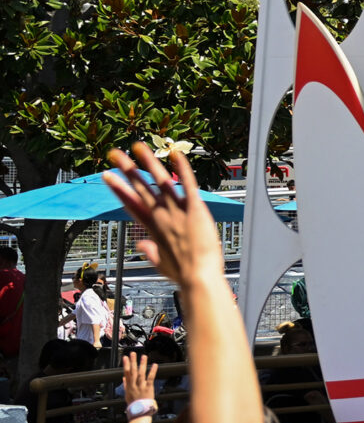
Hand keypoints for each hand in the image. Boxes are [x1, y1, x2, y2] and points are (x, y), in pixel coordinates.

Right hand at [102, 144, 222, 284]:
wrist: (197, 277)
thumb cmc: (182, 273)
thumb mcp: (160, 263)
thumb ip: (150, 251)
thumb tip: (141, 245)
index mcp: (152, 227)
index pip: (131, 203)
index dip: (119, 188)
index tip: (108, 177)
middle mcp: (160, 215)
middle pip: (140, 187)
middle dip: (127, 169)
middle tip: (114, 154)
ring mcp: (176, 211)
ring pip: (160, 180)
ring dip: (149, 162)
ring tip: (139, 146)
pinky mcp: (194, 208)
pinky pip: (187, 183)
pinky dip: (182, 168)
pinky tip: (176, 153)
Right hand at [121, 352, 156, 407]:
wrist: (139, 411)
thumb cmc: (134, 403)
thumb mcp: (127, 394)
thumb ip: (125, 385)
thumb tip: (123, 378)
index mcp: (129, 386)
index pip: (126, 373)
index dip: (126, 365)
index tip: (125, 357)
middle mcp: (134, 385)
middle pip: (133, 372)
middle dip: (132, 362)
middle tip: (132, 354)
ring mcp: (141, 386)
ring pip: (141, 374)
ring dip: (142, 364)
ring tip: (143, 356)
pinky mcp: (148, 388)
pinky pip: (150, 379)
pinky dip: (152, 372)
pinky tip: (154, 365)